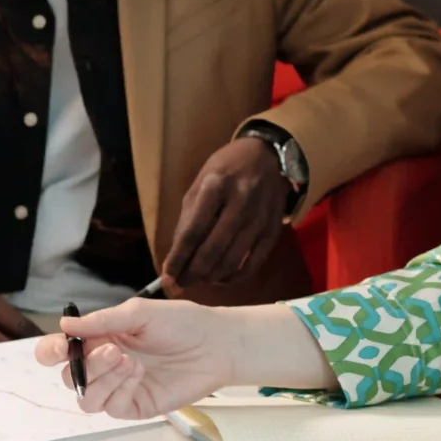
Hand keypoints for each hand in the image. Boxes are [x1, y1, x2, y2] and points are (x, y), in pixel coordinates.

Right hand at [36, 299, 333, 416]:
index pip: (58, 352)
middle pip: (67, 378)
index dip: (52, 351)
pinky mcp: (134, 406)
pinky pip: (111, 406)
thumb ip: (101, 322)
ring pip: (84, 398)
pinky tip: (137, 372)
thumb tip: (64, 326)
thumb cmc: (181, 323)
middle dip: (84, 366)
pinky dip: (119, 388)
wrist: (217, 345)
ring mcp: (117, 389)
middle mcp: (101, 366)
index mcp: (97, 339)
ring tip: (128, 361)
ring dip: (100, 379)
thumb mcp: (138, 313)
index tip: (63, 346)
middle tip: (112, 350)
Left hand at [162, 136, 292, 293]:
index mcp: (215, 186)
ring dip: (211, 278)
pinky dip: (235, 277)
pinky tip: (221, 279)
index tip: (167, 277)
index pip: (192, 231)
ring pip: (232, 260)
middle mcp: (240, 202)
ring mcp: (259, 218)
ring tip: (197, 281)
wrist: (267, 155)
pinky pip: (254, 263)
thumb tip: (176, 257)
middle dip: (193, 274)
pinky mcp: (273, 230)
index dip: (178, 258)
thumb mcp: (200, 183)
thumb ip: (188, 219)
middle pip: (212, 250)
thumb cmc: (226, 169)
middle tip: (180, 285)